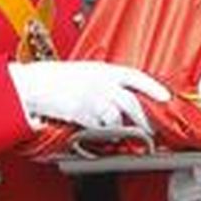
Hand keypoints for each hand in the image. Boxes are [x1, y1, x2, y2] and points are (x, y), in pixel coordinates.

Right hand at [8, 61, 169, 132]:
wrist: (34, 85)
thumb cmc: (56, 79)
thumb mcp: (85, 73)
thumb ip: (105, 82)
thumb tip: (122, 97)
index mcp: (104, 69)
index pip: (136, 76)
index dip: (153, 87)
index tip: (166, 97)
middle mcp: (102, 82)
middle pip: (132, 103)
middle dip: (143, 120)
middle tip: (148, 129)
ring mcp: (93, 99)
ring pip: (117, 119)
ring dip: (118, 128)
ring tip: (113, 130)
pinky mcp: (83, 114)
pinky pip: (100, 128)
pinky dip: (100, 132)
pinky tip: (94, 128)